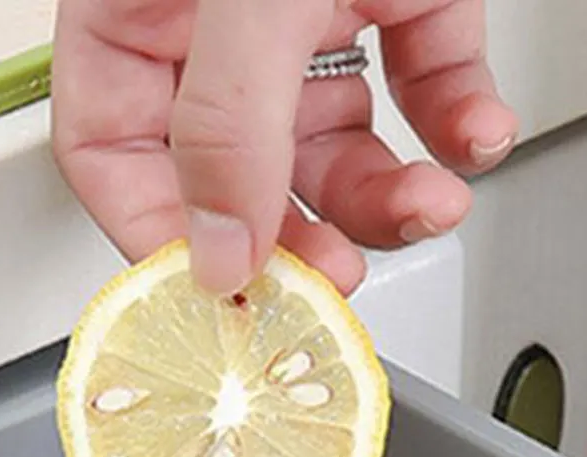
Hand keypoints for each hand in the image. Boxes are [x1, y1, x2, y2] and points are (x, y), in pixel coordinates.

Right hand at [51, 0, 517, 295]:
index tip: (220, 297)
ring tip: (428, 206)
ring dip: (389, 194)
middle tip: (331, 283)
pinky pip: (419, 74)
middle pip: (233, 172)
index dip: (159, 238)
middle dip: (296, 234)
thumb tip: (223, 256)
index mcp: (134, 7)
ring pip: (331, 142)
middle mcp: (212, 18)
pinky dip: (456, 114)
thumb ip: (229, 128)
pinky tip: (475, 133)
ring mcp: (305, 4)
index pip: (111, 157)